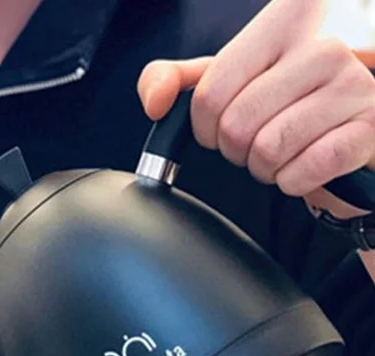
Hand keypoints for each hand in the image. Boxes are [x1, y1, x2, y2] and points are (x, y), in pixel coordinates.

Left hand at [137, 0, 374, 215]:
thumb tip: (154, 101)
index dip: (206, 128)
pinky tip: (306, 167)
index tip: (224, 126)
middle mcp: (325, 45)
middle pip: (236, 126)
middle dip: (238, 151)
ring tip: (284, 153)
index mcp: (286, 20)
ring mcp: (352, 86)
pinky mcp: (367, 130)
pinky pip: (302, 172)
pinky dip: (293, 183)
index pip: (210, 93)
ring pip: (267, 151)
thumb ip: (178, 82)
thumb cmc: (286, 104)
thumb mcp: (229, 81)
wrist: (349, 131)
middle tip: (259, 143)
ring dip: (265, 169)